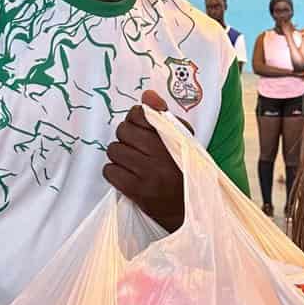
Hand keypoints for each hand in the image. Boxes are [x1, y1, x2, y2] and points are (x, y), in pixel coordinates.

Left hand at [103, 90, 188, 231]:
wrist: (193, 209)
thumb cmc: (187, 171)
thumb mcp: (184, 140)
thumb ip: (164, 116)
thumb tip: (147, 95)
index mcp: (173, 138)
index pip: (140, 114)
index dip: (135, 118)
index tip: (139, 126)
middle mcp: (160, 154)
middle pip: (123, 131)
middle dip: (126, 137)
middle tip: (134, 146)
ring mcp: (148, 174)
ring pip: (115, 151)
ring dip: (120, 155)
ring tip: (132, 162)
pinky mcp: (137, 192)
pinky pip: (110, 171)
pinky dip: (114, 172)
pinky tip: (126, 175)